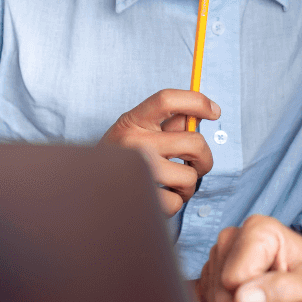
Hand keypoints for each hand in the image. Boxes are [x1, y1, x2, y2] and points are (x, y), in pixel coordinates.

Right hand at [99, 89, 216, 215]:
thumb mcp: (137, 132)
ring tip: (173, 185)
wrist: (86, 189)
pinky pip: (177, 202)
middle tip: (197, 165)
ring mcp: (136, 171)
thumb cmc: (121, 159)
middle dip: (205, 158)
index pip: (167, 99)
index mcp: (133, 121)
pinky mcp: (139, 198)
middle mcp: (133, 142)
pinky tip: (161, 197)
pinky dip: (174, 203)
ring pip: (190, 176)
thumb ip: (168, 123)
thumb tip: (201, 114)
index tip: (215, 111)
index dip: (197, 101)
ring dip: (188, 185)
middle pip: (194, 142)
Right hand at [198, 215, 301, 301]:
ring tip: (272, 298)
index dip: (261, 298)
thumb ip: (283, 290)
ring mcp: (220, 254)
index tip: (286, 291)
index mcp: (258, 230)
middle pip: (222, 294)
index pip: (234, 281)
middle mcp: (233, 236)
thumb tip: (243, 299)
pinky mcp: (212, 273)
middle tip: (281, 298)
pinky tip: (257, 301)